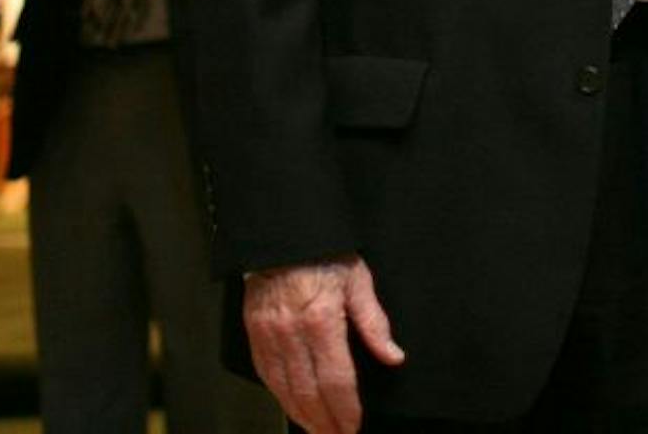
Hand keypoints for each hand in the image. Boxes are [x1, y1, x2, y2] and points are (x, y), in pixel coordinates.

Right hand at [242, 256, 404, 433]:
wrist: (282, 234)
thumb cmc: (323, 253)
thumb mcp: (358, 280)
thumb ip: (374, 322)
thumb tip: (392, 355)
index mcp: (321, 320)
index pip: (336, 379)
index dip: (346, 409)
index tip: (354, 425)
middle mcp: (292, 332)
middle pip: (309, 392)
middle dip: (325, 422)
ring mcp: (269, 334)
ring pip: (284, 389)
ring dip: (302, 415)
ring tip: (318, 431)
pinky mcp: (255, 332)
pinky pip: (266, 373)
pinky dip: (280, 396)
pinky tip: (292, 406)